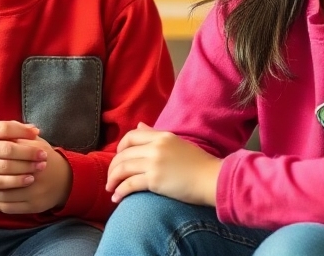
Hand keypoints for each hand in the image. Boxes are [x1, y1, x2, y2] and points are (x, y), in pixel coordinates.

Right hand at [0, 121, 47, 200]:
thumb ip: (3, 129)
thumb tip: (34, 128)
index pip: (4, 128)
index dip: (23, 131)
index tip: (38, 135)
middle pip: (7, 149)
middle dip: (29, 152)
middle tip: (44, 155)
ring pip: (5, 167)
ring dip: (26, 167)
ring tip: (40, 167)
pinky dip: (15, 182)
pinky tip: (27, 179)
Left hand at [0, 136, 71, 213]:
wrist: (66, 179)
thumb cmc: (44, 157)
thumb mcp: (35, 142)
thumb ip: (17, 133)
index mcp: (35, 154)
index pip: (8, 153)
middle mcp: (36, 175)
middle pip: (5, 175)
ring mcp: (34, 193)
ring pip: (4, 195)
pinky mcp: (33, 207)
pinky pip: (8, 207)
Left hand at [106, 122, 221, 204]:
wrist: (213, 179)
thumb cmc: (199, 164)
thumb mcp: (177, 143)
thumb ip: (156, 135)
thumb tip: (140, 125)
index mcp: (161, 136)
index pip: (131, 136)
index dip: (120, 147)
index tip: (118, 158)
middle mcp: (155, 147)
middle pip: (123, 154)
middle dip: (113, 167)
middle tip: (111, 178)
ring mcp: (154, 163)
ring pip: (122, 168)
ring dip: (113, 179)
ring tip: (110, 189)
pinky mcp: (155, 180)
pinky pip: (129, 184)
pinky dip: (120, 191)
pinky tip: (116, 198)